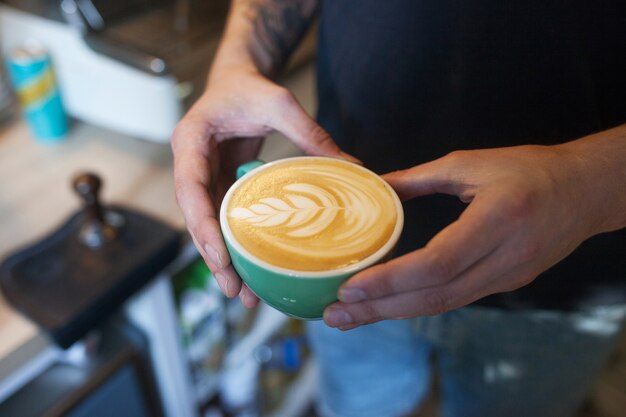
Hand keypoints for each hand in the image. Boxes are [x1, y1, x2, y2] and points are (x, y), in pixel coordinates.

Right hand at [172, 66, 355, 306]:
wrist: (236, 79)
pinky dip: (236, 244)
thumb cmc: (251, 87)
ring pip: (208, 225)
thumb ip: (311, 135)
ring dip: (224, 259)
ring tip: (244, 294)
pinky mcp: (219, 186)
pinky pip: (224, 219)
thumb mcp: (281, 104)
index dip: (202, 225)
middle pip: (196, 218)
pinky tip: (252, 269)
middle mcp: (191, 164)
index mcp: (191, 140)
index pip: (189, 188)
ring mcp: (203, 178)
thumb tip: (356, 170)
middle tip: (234, 290)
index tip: (221, 256)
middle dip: (213, 256)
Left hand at [323, 144, 601, 328]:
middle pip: (435, 296)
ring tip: (350, 316)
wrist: (586, 192)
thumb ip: (420, 178)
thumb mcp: (472, 162)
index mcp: (498, 219)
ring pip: (443, 304)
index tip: (350, 287)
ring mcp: (507, 277)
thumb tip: (374, 187)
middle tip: (335, 314)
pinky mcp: (505, 283)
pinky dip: (416, 304)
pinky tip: (387, 304)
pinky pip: (454, 299)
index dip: (392, 280)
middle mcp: (505, 258)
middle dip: (380, 309)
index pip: (439, 263)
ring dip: (393, 312)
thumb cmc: (531, 169)